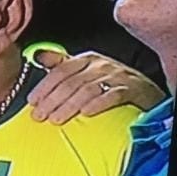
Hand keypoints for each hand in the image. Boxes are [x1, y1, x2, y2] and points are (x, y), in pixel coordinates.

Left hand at [28, 49, 165, 123]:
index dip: (44, 86)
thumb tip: (37, 56)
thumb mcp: (84, 71)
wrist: (144, 91)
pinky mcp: (131, 88)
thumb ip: (61, 65)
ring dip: (69, 105)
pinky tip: (86, 113)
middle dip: (52, 100)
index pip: (60, 71)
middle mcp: (100, 65)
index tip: (32, 102)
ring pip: (87, 89)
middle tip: (39, 116)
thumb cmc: (110, 83)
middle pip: (71, 82)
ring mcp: (116, 76)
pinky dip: (98, 103)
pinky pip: (112, 95)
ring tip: (56, 119)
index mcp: (86, 60)